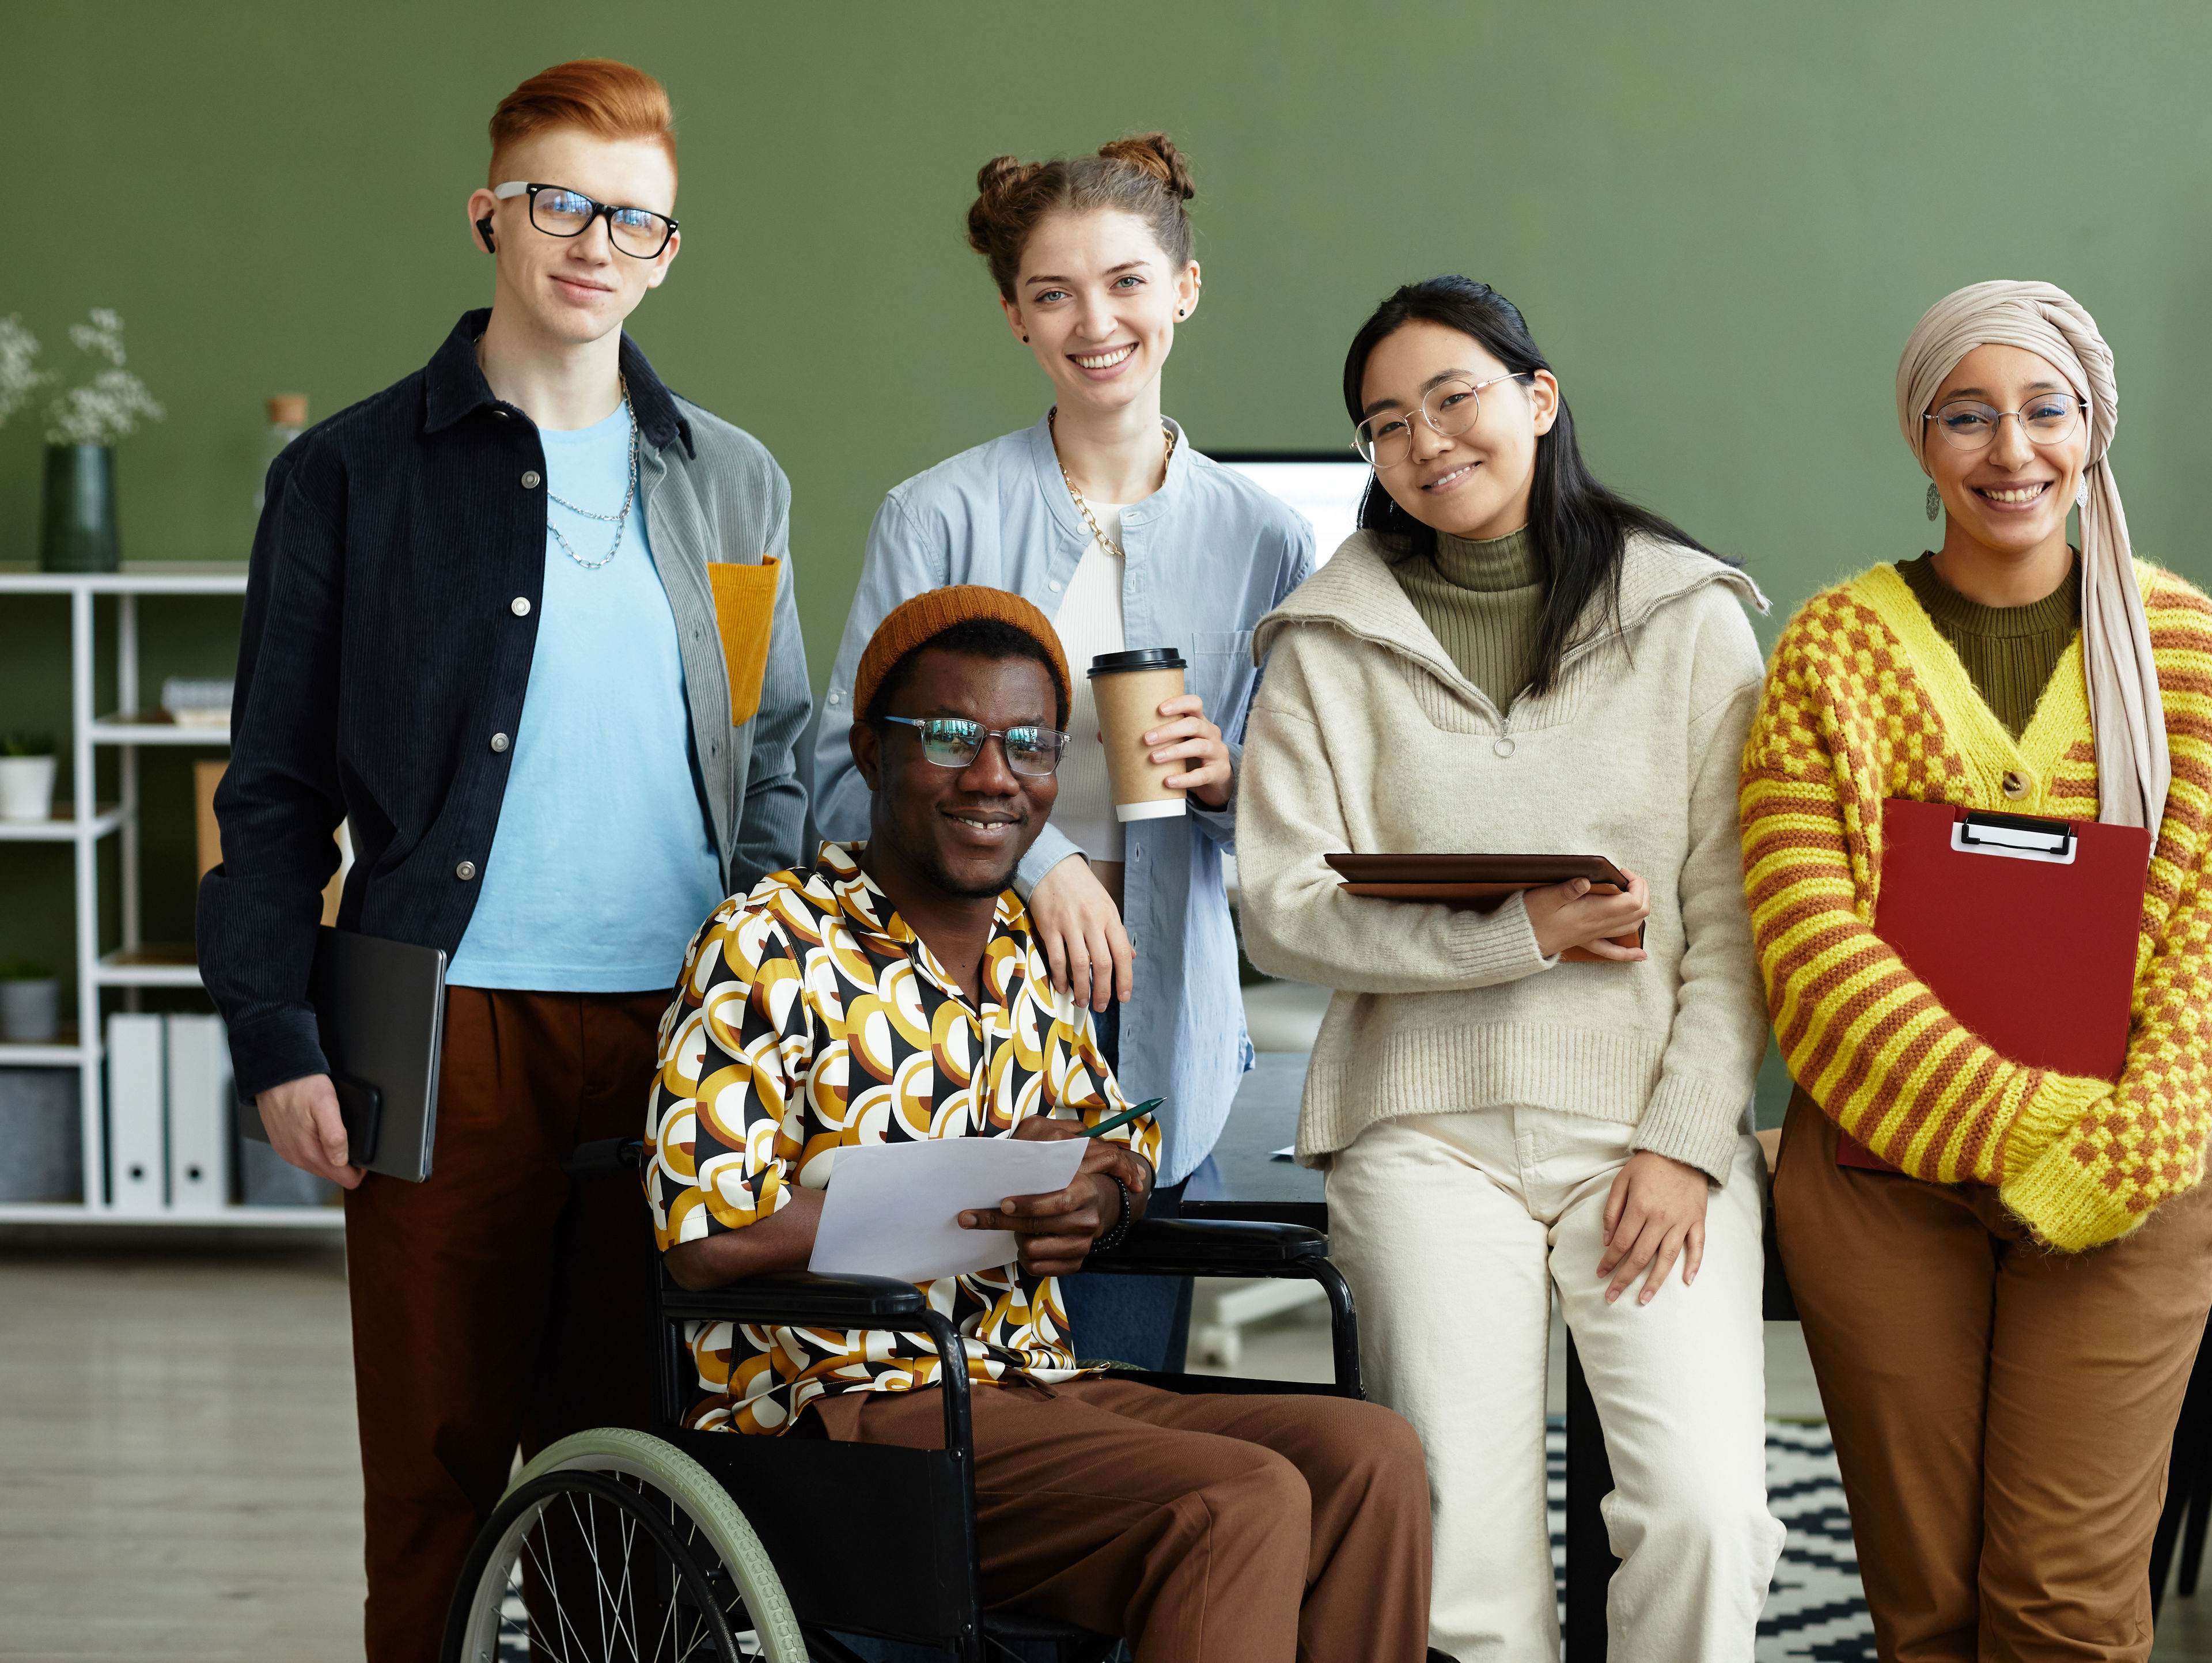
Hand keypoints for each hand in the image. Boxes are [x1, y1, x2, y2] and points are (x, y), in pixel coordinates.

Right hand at [255, 1073, 363, 1189]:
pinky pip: (305, 1156)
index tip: (365, 1158)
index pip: (343, 1178)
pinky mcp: (282, 1144)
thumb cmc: (301, 1085)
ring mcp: (287, 1151)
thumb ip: (335, 1135)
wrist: (274, 1073)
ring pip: (318, 1166)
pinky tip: (321, 1137)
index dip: (358, 1171)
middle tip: (355, 1145)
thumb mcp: (326, 1105)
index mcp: (309, 1151)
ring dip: (331, 1158)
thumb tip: (342, 1160)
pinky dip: (317, 1151)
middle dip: (346, 1165)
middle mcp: (296, 1156)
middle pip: (331, 1174)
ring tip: (340, 1140)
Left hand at [957, 1117, 1151, 1275]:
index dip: (1027, 1205)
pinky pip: (1038, 1268)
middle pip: (1034, 1227)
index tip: (1003, 1204)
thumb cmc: (1067, 1184)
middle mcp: (1086, 1220)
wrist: (1096, 1205)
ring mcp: (1082, 1244)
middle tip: (970, 1218)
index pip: (1056, 1202)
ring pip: (1033, 1250)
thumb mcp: (1060, 1169)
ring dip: (1018, 1241)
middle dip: (998, 1222)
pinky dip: (1026, 1259)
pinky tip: (1026, 1246)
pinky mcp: (1075, 1263)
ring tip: (1016, 1230)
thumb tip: (995, 1152)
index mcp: (1084, 1191)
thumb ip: (1035, 1161)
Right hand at [1029, 854, 1133, 1012]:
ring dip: (1082, 989)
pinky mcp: (1049, 927)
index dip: (1125, 980)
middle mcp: (1092, 922)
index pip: (1122, 954)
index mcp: (1110, 917)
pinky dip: (1060, 977)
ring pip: (1080, 965)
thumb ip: (1117, 932)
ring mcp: (1070, 924)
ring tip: (1081, 1001)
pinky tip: (1062, 987)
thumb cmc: (1082, 887)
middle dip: (1103, 990)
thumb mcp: (1106, 905)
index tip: (1123, 997)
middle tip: (1101, 1006)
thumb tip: (1130, 957)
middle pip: (1103, 964)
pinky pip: (1056, 958)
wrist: (1053, 865)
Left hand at [1143, 693, 1230, 809]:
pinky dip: (1184, 778)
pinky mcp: (1217, 772)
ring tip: (1153, 758)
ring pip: (1198, 746)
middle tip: (1146, 739)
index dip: (1179, 703)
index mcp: (1199, 721)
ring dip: (1174, 751)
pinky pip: (1202, 775)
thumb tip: (1105, 736)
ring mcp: (1217, 752)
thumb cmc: (1190, 756)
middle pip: (1193, 725)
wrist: (1216, 780)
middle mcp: (1210, 732)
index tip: (1159, 710)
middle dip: (1168, 730)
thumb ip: (1152, 737)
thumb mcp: (1176, 743)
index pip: (1194, 703)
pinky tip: (1168, 782)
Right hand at [1524, 869, 1650, 960]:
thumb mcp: (1545, 898)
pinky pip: (1614, 951)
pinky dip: (1629, 953)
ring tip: (1633, 895)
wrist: (1520, 941)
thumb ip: (1567, 889)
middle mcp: (1599, 926)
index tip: (1621, 871)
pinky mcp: (1587, 941)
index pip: (1632, 901)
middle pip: (1639, 913)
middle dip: (1642, 892)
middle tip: (1628, 878)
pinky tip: (1640, 955)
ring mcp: (1594, 935)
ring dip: (1640, 911)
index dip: (1635, 883)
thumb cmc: (1531, 917)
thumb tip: (1585, 881)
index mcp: (1593, 913)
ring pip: (1631, 927)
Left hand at [1595, 1151, 1707, 1303]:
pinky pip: (1697, 1246)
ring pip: (1668, 1258)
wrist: (1681, 1149)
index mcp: (1640, 1207)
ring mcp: (1682, 1221)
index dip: (1609, 1261)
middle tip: (1612, 1297)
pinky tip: (1687, 1281)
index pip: (1621, 1243)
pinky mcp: (1697, 1220)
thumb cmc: (1647, 1166)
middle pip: (1641, 1256)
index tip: (1600, 1275)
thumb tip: (1606, 1240)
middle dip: (1625, 1279)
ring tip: (1644, 1298)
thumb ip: (1612, 1211)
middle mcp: (1661, 1218)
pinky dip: (1694, 1264)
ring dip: (1655, 1281)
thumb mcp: (1621, 1181)